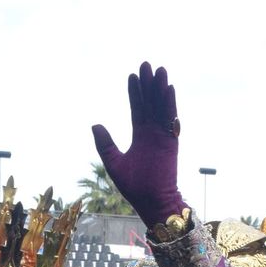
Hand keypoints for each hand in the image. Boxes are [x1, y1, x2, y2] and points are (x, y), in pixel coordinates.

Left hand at [91, 62, 185, 226]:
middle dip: (148, 84)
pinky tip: (168, 87)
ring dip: (159, 89)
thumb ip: (105, 144)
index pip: (137, 108)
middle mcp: (152, 133)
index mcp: (140, 137)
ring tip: (158, 70)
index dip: (135, 92)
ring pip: (161, 107)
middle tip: (146, 64)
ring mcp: (163, 136)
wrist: (152, 202)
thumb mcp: (114, 163)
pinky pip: (171, 119)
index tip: (132, 76)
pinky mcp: (171, 141)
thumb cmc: (134, 187)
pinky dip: (169, 103)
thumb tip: (94, 124)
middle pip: (150, 103)